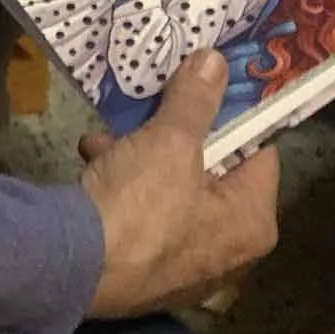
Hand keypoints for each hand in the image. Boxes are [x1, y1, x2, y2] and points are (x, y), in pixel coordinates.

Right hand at [82, 50, 280, 318]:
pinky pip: (144, 215)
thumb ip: (196, 100)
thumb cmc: (141, 205)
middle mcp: (230, 251)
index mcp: (253, 222)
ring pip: (172, 190)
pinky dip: (123, 187)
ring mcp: (186, 266)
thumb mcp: (170, 141)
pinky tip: (93, 164)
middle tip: (154, 105)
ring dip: (140, 156)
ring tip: (110, 137)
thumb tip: (217, 62)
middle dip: (176, 135)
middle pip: (212, 171)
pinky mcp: (146, 271)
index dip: (234, 113)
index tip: (208, 83)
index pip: (260, 152)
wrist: (74, 268)